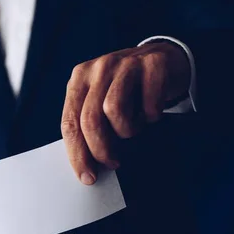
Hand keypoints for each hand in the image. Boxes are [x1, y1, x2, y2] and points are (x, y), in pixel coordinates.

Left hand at [61, 42, 189, 184]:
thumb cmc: (128, 88)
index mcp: (79, 79)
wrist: (164, 58)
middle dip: (100, 150)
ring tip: (133, 128)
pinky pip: (149, 103)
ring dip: (127, 130)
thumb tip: (86, 164)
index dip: (77, 153)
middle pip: (90, 120)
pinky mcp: (153, 63)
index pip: (70, 122)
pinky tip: (151, 113)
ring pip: (115, 111)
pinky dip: (151, 116)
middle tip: (112, 162)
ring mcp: (125, 63)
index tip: (86, 175)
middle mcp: (99, 68)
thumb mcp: (101, 99)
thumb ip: (89, 123)